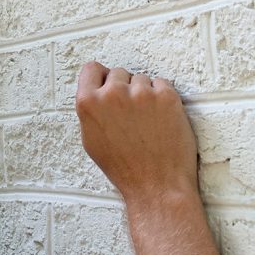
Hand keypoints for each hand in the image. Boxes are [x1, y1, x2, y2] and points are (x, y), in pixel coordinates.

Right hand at [75, 62, 198, 206]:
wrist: (157, 186)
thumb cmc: (124, 168)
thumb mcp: (91, 139)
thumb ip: (91, 111)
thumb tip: (96, 92)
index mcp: (88, 103)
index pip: (91, 69)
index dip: (101, 77)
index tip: (108, 86)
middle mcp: (112, 93)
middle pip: (119, 73)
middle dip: (125, 88)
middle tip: (132, 114)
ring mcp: (140, 93)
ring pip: (142, 79)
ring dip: (145, 94)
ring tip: (148, 121)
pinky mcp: (166, 96)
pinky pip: (163, 84)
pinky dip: (164, 98)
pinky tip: (162, 120)